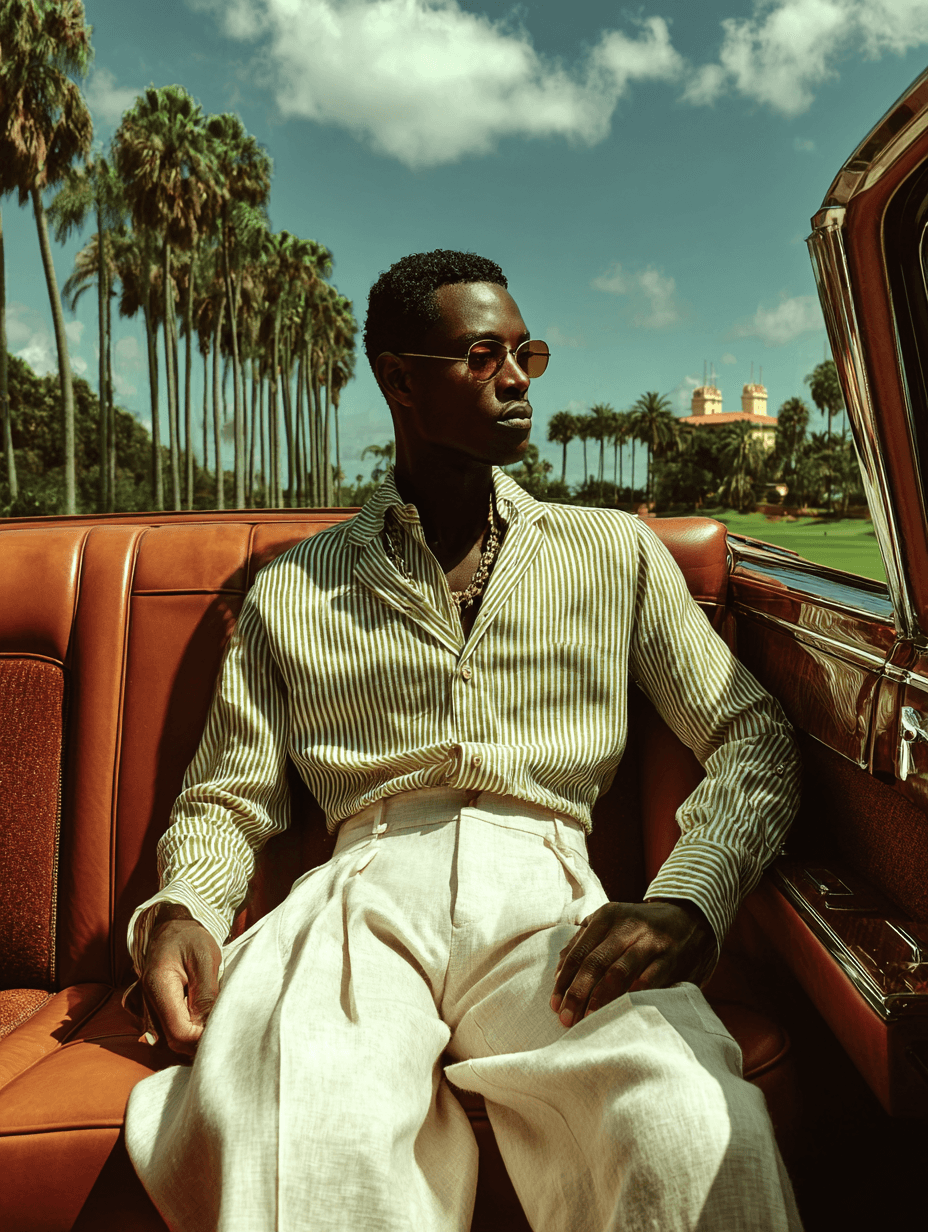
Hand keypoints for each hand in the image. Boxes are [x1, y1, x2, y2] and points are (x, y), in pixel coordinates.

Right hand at [141, 904, 220, 1055]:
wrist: (173, 927)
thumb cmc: (191, 938)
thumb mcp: (205, 959)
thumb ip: (205, 995)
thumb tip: (208, 1028)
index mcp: (158, 986)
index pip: (179, 1032)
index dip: (201, 1038)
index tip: (222, 1030)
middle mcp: (146, 1001)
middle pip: (174, 1039)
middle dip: (199, 1040)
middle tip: (223, 1028)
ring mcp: (146, 1007)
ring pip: (171, 1037)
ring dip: (194, 1035)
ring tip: (213, 1020)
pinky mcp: (151, 1009)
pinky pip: (169, 1029)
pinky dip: (187, 1028)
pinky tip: (201, 1017)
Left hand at [550, 899, 715, 1027]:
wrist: (692, 917)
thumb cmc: (642, 927)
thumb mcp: (613, 923)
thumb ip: (585, 941)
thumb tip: (558, 971)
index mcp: (608, 916)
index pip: (579, 952)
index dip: (564, 980)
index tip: (554, 1005)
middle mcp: (627, 926)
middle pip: (595, 962)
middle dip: (577, 993)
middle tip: (566, 1018)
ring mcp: (651, 942)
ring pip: (618, 972)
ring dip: (600, 999)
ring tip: (588, 1020)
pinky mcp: (671, 958)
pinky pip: (648, 981)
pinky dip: (632, 996)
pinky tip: (620, 1012)